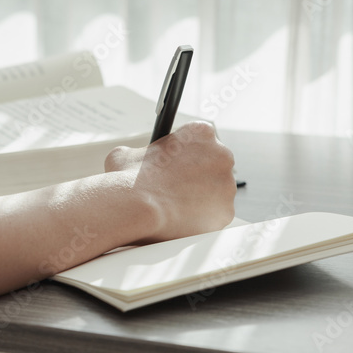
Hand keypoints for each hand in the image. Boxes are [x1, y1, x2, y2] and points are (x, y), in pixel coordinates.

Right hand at [103, 122, 235, 243]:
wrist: (137, 207)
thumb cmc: (130, 179)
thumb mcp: (124, 154)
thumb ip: (137, 153)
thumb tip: (131, 160)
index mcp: (200, 133)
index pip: (200, 140)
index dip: (186, 154)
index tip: (177, 164)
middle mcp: (222, 155)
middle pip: (213, 165)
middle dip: (197, 176)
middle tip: (175, 187)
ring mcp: (227, 185)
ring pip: (216, 193)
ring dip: (200, 198)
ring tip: (174, 206)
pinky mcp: (226, 212)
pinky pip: (214, 216)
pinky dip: (200, 220)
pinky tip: (181, 219)